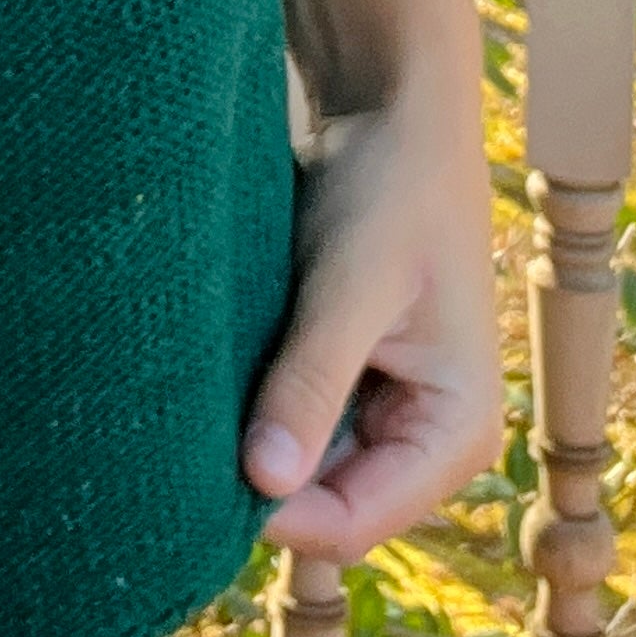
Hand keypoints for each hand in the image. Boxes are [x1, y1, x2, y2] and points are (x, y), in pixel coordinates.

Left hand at [241, 73, 501, 562]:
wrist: (392, 113)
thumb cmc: (390, 187)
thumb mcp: (348, 283)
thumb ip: (310, 382)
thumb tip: (262, 481)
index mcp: (457, 436)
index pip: (348, 524)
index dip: (270, 512)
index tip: (194, 467)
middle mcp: (427, 443)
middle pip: (320, 505)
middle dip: (255, 474)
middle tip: (178, 431)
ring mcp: (388, 415)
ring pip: (298, 469)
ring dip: (249, 438)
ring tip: (198, 390)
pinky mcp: (351, 383)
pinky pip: (291, 425)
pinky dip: (252, 406)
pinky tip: (217, 370)